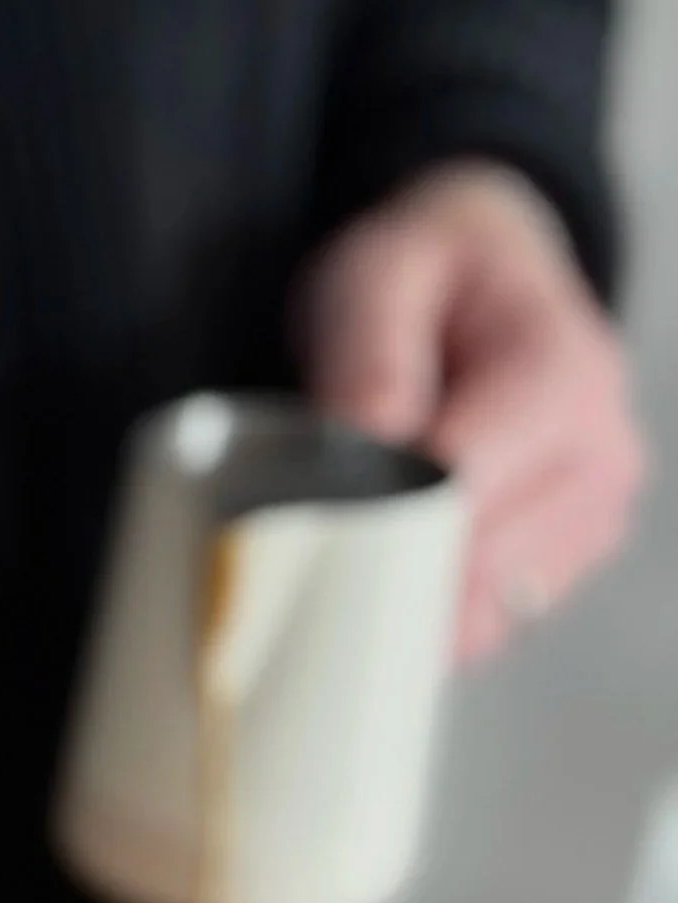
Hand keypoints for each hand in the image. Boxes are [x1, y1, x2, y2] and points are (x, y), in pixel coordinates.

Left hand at [298, 161, 648, 662]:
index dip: (373, 520)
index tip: (302, 528)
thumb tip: (368, 440)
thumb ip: (371, 353)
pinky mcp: (564, 563)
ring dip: (404, 594)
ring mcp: (592, 518)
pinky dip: (429, 609)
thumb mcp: (382, 274)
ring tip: (359, 530)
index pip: (462, 491)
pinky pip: (487, 628)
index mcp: (563, 375)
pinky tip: (396, 556)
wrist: (483, 280)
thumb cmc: (430, 277)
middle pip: (473, 568)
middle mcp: (600, 456)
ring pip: (482, 618)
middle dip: (380, 565)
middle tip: (308, 537)